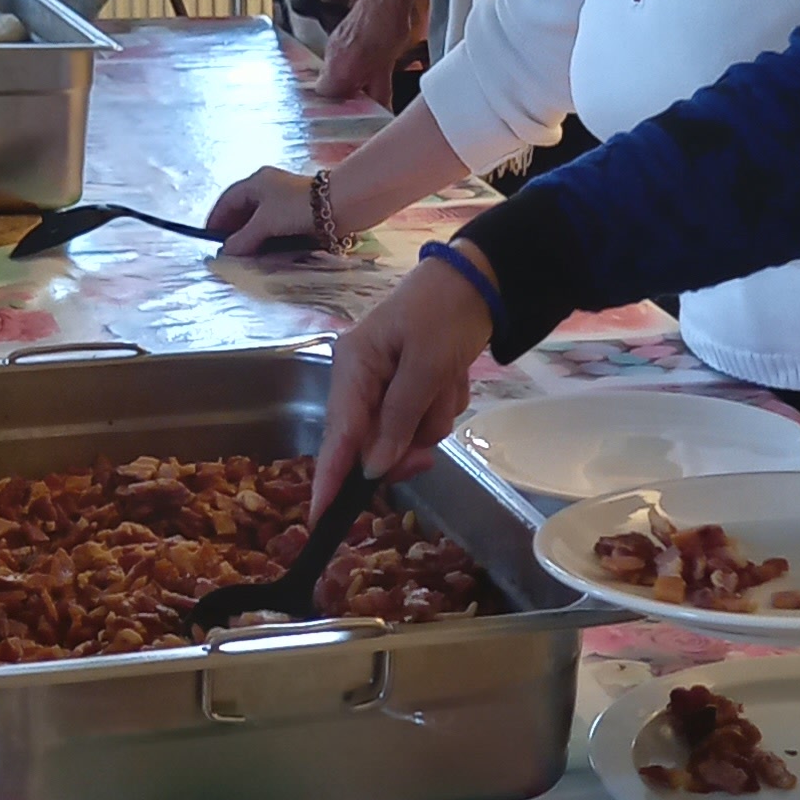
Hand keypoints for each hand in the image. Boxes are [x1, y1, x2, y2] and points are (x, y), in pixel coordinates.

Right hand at [207, 163, 317, 256]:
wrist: (342, 204)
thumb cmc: (299, 208)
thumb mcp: (266, 223)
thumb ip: (243, 239)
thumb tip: (225, 253)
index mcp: (256, 182)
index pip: (228, 201)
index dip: (216, 220)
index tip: (207, 240)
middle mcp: (268, 189)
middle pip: (243, 212)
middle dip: (234, 233)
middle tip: (227, 255)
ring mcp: (285, 202)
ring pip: (260, 223)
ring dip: (252, 239)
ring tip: (245, 259)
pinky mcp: (300, 214)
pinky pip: (276, 229)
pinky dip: (268, 241)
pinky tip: (266, 255)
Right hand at [311, 260, 492, 509]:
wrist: (478, 282)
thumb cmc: (446, 313)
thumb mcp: (426, 365)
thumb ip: (399, 418)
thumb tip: (373, 468)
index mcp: (353, 367)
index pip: (338, 435)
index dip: (330, 478)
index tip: (321, 518)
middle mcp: (360, 379)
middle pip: (373, 442)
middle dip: (409, 437)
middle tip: (431, 433)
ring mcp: (383, 385)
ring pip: (406, 434)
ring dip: (434, 416)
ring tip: (449, 377)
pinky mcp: (407, 388)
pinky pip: (423, 419)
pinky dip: (442, 404)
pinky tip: (451, 376)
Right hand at [315, 0, 424, 105]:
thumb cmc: (387, 29)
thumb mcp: (386, 69)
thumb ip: (380, 93)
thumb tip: (381, 110)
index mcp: (339, 70)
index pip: (325, 98)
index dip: (337, 105)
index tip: (350, 108)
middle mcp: (331, 58)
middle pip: (327, 85)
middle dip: (342, 92)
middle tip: (359, 95)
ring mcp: (332, 45)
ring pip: (332, 70)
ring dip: (345, 77)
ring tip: (365, 78)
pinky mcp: (337, 35)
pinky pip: (337, 57)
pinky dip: (347, 63)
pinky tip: (364, 61)